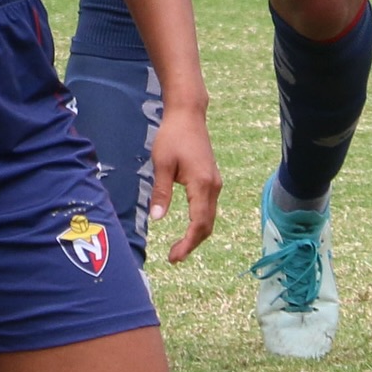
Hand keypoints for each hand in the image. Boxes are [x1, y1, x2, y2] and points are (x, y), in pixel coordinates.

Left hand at [147, 106, 220, 263]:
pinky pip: (209, 208)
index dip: (188, 244)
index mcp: (202, 184)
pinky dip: (200, 222)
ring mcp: (215, 183)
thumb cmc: (173, 136)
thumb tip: (156, 218)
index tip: (174, 257)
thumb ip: (161, 192)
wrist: (188, 114)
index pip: (199, 223)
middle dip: (192, 244)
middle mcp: (213, 186)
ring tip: (179, 247)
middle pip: (208, 225)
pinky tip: (188, 227)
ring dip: (197, 234)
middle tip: (173, 257)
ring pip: (210, 217)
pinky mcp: (212, 179)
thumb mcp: (162, 163)